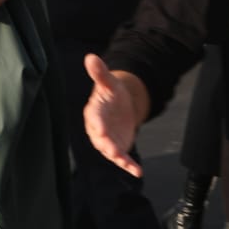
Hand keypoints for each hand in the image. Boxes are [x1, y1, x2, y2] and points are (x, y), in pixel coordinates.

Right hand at [82, 54, 142, 177]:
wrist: (120, 106)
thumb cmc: (111, 94)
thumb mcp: (109, 83)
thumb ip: (101, 73)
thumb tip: (91, 57)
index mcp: (94, 112)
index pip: (93, 118)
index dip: (96, 123)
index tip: (100, 128)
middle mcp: (98, 129)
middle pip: (100, 139)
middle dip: (106, 145)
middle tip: (112, 150)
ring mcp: (107, 141)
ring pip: (110, 151)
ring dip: (117, 157)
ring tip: (125, 162)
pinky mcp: (118, 148)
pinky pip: (122, 158)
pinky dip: (129, 165)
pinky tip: (137, 171)